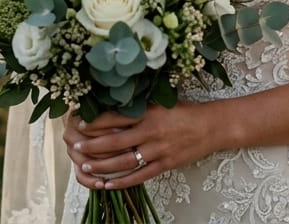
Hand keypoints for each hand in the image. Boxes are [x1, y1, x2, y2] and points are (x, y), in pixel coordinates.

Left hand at [62, 100, 223, 189]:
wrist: (212, 126)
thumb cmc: (185, 112)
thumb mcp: (160, 103)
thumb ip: (139, 107)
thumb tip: (112, 108)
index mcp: (148, 113)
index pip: (115, 118)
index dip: (95, 122)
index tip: (79, 124)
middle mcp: (151, 132)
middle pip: (115, 141)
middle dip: (93, 146)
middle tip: (76, 148)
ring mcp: (158, 151)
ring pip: (124, 161)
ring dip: (103, 165)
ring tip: (86, 166)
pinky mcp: (165, 165)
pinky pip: (139, 176)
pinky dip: (122, 182)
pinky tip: (108, 184)